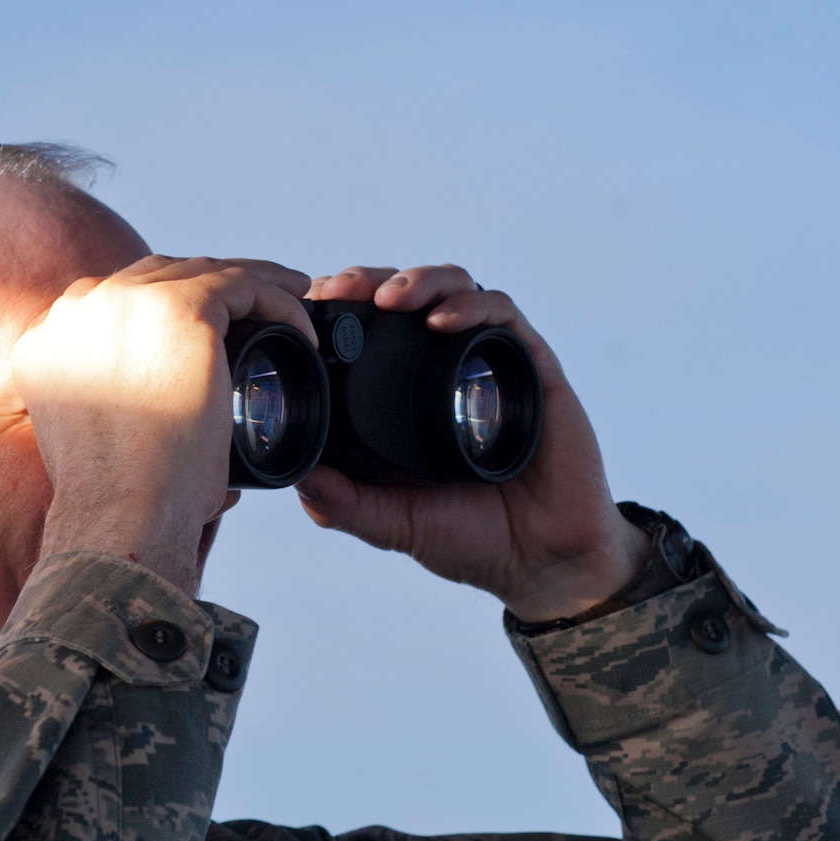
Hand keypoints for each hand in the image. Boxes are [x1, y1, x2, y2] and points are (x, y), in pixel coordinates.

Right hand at [13, 254, 314, 591]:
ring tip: (290, 298)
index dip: (167, 307)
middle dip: (210, 286)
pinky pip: (243, 285)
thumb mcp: (99, 444)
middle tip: (254, 304)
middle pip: (159, 276)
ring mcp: (128, 302)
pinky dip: (278, 301)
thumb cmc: (121, 504)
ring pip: (203, 272)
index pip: (118, 304)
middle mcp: (80, 309)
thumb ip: (114, 406)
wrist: (120, 515)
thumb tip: (172, 411)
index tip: (205, 328)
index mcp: (49, 340)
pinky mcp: (181, 309)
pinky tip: (301, 322)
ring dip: (251, 283)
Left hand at [296, 266, 649, 622]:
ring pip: (458, 290)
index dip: (343, 305)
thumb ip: (345, 505)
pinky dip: (473, 308)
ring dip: (421, 280)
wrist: (543, 562)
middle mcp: (450, 370)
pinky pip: (505, 319)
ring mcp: (493, 365)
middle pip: (411, 295)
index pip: (374, 328)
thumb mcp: (394, 524)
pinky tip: (443, 321)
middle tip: (341, 289)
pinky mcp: (534, 370)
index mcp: (410, 396)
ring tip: (390, 296)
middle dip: (372, 279)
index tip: (312, 303)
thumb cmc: (473, 539)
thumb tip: (296, 477)